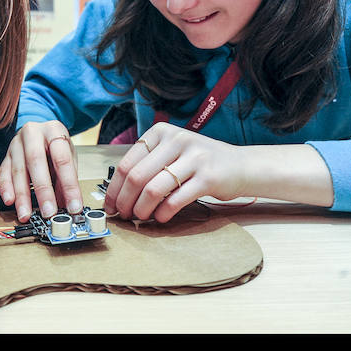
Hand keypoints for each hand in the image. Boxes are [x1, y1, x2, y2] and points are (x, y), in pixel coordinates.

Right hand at [0, 121, 82, 221]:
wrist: (39, 131)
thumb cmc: (55, 144)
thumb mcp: (68, 155)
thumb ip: (68, 178)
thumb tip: (70, 205)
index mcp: (54, 130)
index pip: (62, 159)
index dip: (69, 184)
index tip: (73, 205)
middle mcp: (33, 133)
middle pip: (36, 161)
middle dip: (43, 190)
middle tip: (48, 211)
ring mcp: (17, 143)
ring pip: (18, 169)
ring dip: (22, 196)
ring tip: (26, 214)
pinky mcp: (6, 154)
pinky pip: (3, 172)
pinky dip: (6, 188)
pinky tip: (10, 201)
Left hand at [103, 122, 246, 222]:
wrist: (240, 165)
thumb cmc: (199, 163)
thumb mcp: (172, 152)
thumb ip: (147, 165)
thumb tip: (117, 193)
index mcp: (161, 132)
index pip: (126, 163)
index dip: (114, 188)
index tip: (110, 205)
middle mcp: (177, 140)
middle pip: (137, 177)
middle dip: (125, 201)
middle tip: (123, 215)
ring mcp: (194, 158)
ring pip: (153, 189)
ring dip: (141, 209)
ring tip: (140, 217)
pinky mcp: (208, 178)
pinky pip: (175, 200)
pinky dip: (162, 214)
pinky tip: (160, 218)